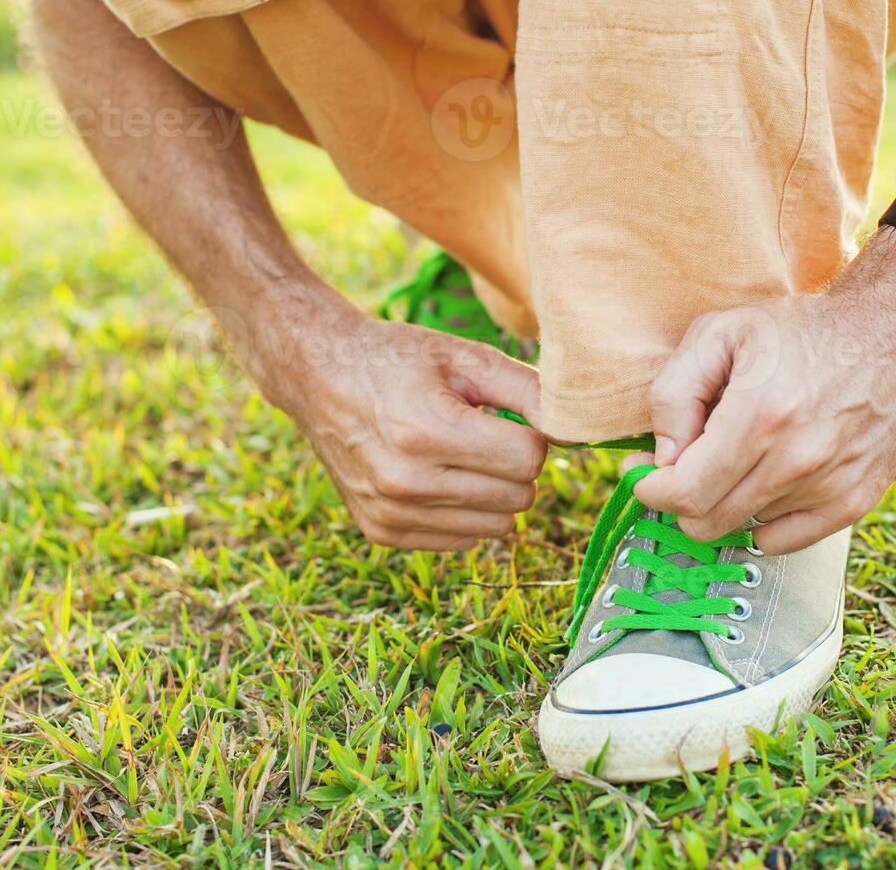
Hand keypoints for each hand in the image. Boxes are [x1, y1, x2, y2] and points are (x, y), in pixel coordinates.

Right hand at [254, 309, 548, 550]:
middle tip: (485, 432)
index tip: (506, 415)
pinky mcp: (382, 533)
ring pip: (498, 526)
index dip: (530, 434)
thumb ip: (527, 389)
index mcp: (427, 431)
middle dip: (515, 464)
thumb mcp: (463, 356)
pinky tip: (440, 475)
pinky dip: (466, 511)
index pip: (528, 459)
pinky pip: (464, 539)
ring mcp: (391, 514)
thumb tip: (576, 432)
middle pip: (518, 496)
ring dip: (494, 490)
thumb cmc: (397, 360)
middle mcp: (406, 482)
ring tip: (460, 452)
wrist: (318, 377)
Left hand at [632, 230, 895, 553]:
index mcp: (758, 416)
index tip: (640, 472)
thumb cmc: (802, 329)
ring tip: (737, 455)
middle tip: (683, 464)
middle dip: (680, 497)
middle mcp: (796, 460)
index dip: (648, 488)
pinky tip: (764, 479)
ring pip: (741, 528)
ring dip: (724, 500)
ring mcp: (830, 485)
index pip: (682, 493)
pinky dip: (763, 519)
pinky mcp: (856, 500)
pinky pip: (784, 540)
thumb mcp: (720, 332)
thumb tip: (661, 455)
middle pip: (706, 521)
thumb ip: (673, 393)